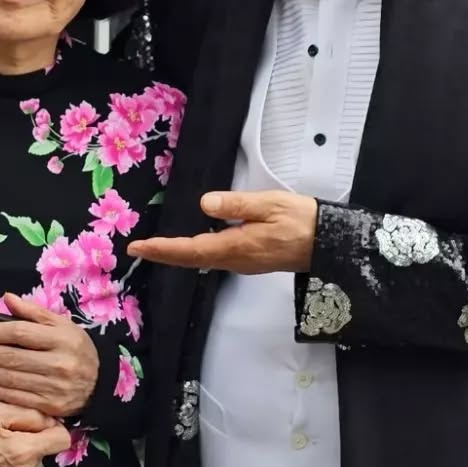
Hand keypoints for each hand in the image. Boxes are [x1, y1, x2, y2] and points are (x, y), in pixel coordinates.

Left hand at [0, 292, 100, 417]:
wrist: (99, 382)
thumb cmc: (75, 348)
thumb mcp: (61, 324)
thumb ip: (33, 312)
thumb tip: (6, 298)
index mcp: (62, 338)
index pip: (21, 333)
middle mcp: (59, 363)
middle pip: (11, 358)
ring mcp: (53, 387)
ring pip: (9, 379)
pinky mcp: (47, 406)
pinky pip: (13, 397)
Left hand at [127, 190, 317, 273]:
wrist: (330, 244)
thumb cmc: (302, 221)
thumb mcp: (270, 204)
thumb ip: (237, 204)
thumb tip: (204, 204)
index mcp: (236, 247)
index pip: (191, 250)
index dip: (163, 249)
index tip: (139, 247)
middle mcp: (235, 260)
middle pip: (191, 259)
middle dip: (163, 253)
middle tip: (137, 248)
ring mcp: (242, 262)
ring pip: (202, 259)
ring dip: (177, 253)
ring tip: (155, 245)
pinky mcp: (250, 258)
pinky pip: (214, 256)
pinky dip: (194, 251)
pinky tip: (188, 243)